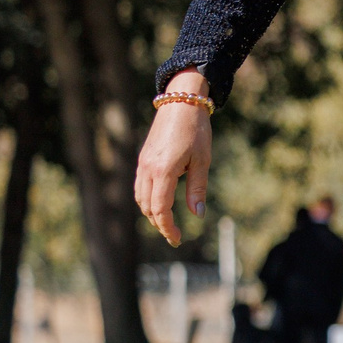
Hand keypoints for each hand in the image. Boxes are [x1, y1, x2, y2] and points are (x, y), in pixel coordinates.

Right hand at [134, 71, 213, 245]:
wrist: (181, 102)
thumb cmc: (195, 130)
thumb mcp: (202, 161)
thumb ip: (197, 189)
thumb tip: (198, 214)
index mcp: (162, 172)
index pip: (159, 210)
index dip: (167, 228)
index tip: (177, 239)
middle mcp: (147, 169)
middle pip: (147, 207)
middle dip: (159, 224)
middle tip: (174, 235)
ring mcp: (142, 163)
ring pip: (140, 198)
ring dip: (151, 213)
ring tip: (167, 222)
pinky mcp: (143, 158)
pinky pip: (140, 186)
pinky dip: (147, 199)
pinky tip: (159, 202)